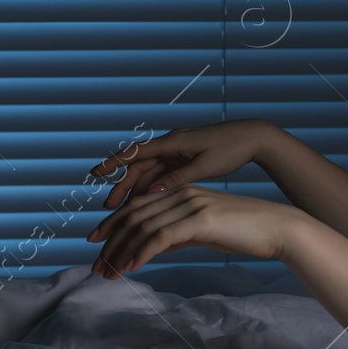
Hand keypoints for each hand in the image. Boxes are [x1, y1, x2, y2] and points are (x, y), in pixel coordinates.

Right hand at [88, 119, 277, 211]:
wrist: (253, 138)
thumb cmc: (231, 149)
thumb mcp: (205, 166)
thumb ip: (178, 178)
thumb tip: (151, 193)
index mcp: (174, 142)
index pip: (136, 152)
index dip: (113, 163)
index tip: (95, 173)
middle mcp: (171, 145)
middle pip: (139, 166)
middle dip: (122, 186)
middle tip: (108, 208)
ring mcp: (178, 152)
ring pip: (149, 172)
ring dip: (135, 189)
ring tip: (122, 210)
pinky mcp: (185, 159)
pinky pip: (162, 174)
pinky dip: (152, 188)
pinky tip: (145, 204)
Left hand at [88, 184, 301, 277]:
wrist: (276, 228)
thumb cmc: (243, 231)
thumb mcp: (203, 231)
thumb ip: (177, 234)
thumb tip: (153, 247)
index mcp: (181, 191)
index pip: (137, 206)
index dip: (112, 224)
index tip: (96, 243)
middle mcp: (181, 193)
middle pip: (133, 215)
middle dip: (110, 241)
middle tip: (96, 266)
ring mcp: (189, 204)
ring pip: (142, 227)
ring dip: (120, 252)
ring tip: (108, 273)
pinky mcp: (199, 219)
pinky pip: (160, 237)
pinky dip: (141, 253)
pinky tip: (130, 268)